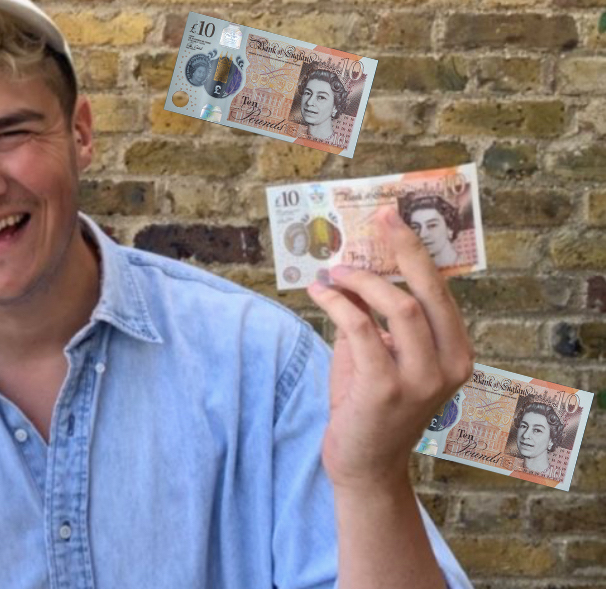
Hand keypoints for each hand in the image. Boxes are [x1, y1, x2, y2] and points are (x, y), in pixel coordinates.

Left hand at [307, 207, 473, 490]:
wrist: (363, 465)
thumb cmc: (369, 406)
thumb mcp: (379, 355)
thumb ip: (374, 317)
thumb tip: (356, 266)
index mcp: (456, 355)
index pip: (442, 293)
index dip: (418, 252)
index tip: (396, 218)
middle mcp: (448, 366)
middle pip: (427, 292)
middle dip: (402, 249)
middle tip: (377, 219)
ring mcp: (420, 380)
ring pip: (396, 307)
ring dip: (360, 281)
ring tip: (334, 270)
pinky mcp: (385, 389)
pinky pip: (360, 329)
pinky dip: (337, 303)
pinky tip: (320, 292)